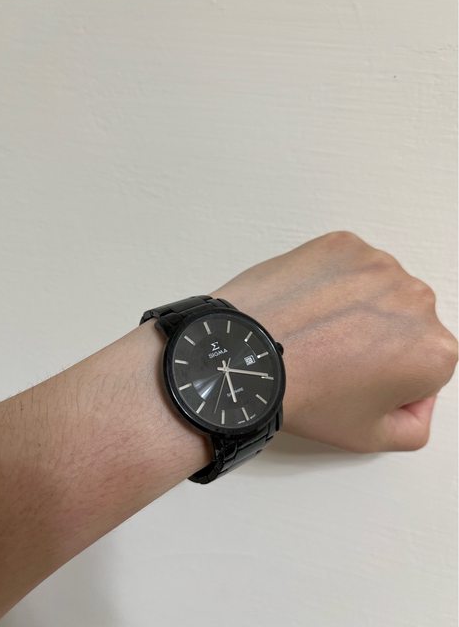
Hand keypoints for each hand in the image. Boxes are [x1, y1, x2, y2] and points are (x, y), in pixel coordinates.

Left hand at [211, 231, 456, 451]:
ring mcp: (380, 265)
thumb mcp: (369, 437)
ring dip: (357, 307)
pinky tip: (308, 307)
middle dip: (379, 339)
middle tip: (335, 358)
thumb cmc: (303, 394)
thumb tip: (417, 400)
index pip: (425, 365)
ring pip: (378, 291)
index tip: (357, 381)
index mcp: (435, 351)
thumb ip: (415, 425)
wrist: (247, 356)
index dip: (390, 379)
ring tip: (317, 332)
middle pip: (406, 323)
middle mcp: (418, 300)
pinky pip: (348, 266)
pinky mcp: (345, 245)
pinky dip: (332, 282)